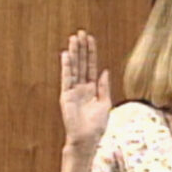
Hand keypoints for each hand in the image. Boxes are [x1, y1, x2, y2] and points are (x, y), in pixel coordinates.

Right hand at [59, 30, 110, 154]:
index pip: (91, 66)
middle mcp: (81, 87)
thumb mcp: (105, 103)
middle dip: (81, 48)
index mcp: (92, 89)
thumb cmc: (96, 126)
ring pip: (74, 67)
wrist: (86, 140)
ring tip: (73, 38)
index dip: (91, 52)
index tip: (90, 38)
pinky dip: (67, 67)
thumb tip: (104, 70)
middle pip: (82, 63)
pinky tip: (66, 55)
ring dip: (74, 53)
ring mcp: (73, 90)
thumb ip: (104, 87)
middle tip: (81, 32)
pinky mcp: (66, 95)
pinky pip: (67, 78)